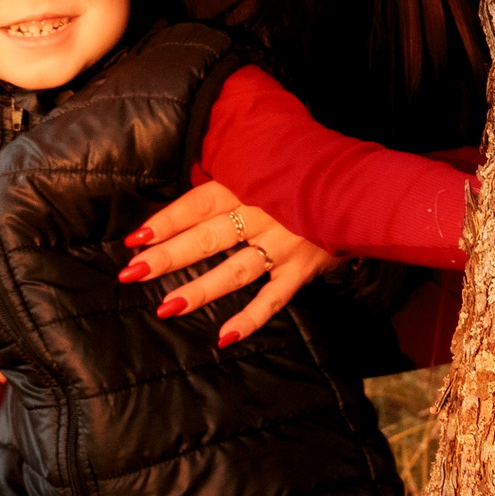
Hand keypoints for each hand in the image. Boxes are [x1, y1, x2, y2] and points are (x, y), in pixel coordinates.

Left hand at [116, 181, 338, 347]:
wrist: (362, 185)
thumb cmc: (305, 170)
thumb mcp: (267, 159)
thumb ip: (232, 170)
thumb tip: (191, 176)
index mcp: (247, 184)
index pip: (197, 205)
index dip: (165, 221)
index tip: (134, 238)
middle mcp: (261, 214)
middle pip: (207, 237)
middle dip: (168, 256)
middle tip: (132, 273)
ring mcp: (283, 244)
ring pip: (234, 270)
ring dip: (200, 289)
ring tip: (166, 307)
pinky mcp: (302, 269)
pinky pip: (273, 298)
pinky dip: (250, 319)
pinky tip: (224, 336)